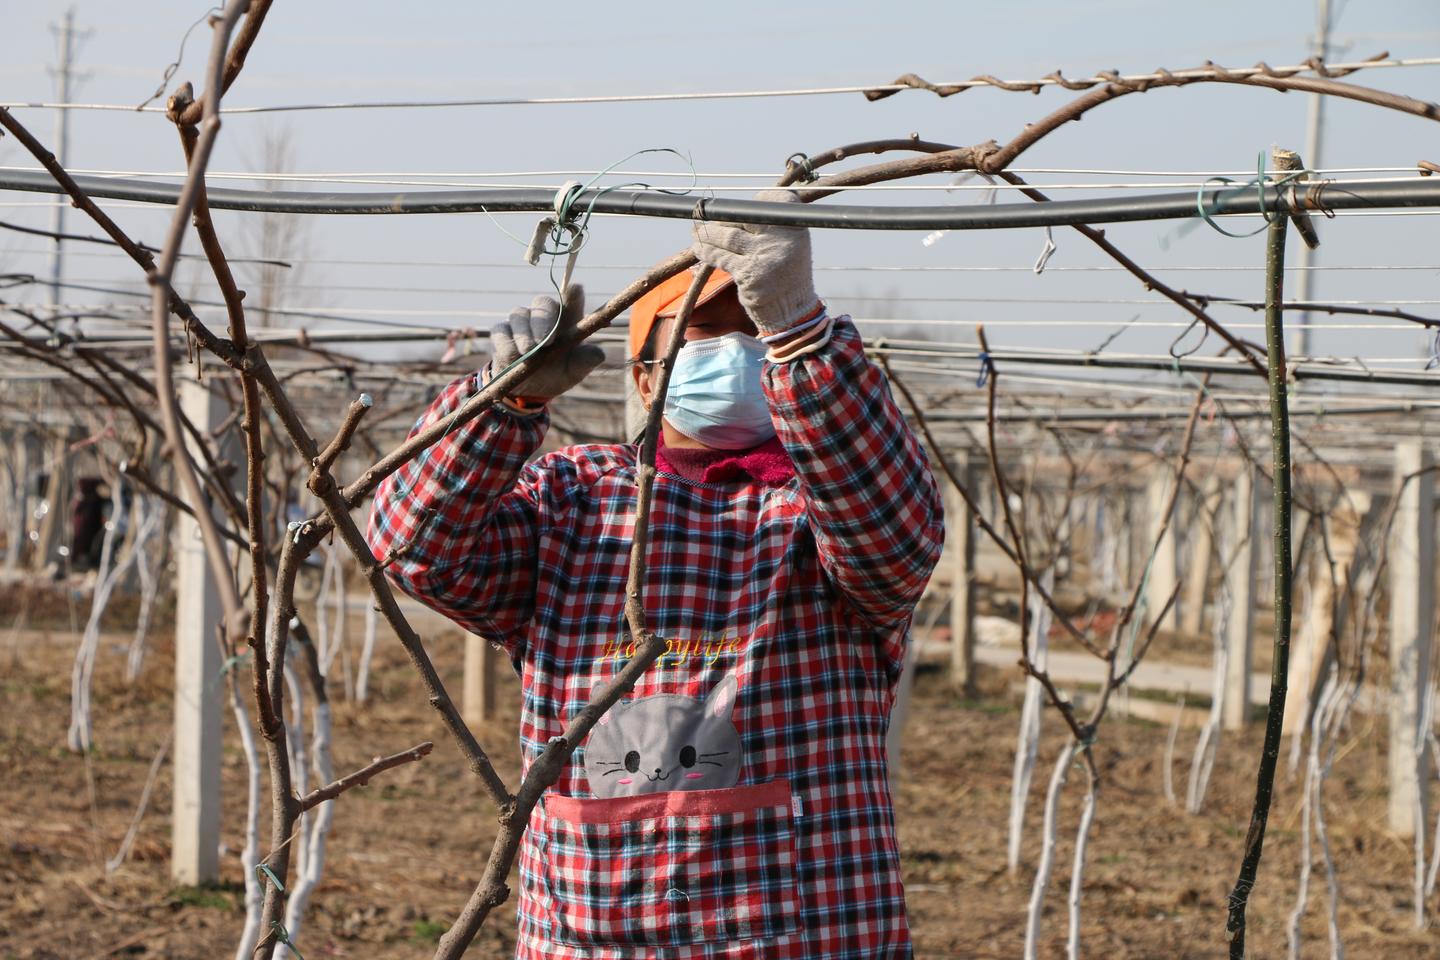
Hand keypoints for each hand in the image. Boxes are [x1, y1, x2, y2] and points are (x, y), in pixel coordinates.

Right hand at [487, 284, 603, 400]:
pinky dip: (506, 344)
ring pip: (519, 315)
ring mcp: (521, 321)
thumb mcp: (574, 371)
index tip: (575, 290)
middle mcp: (544, 315)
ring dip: (524, 334)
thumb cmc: (558, 372)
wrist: (530, 389)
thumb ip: (585, 361)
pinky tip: (512, 358)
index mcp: (567, 320)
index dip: (573, 294)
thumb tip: (599, 354)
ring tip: (528, 352)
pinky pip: (501, 331)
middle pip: (542, 302)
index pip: (572, 299)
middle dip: (543, 320)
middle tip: (544, 340)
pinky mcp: (502, 332)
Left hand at [690, 188, 819, 335]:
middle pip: (743, 216)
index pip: (771, 201)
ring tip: (697, 231)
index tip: (733, 206)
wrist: (791, 311)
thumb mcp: (789, 244)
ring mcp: (763, 256)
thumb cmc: (785, 273)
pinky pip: (720, 257)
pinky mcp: (747, 274)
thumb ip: (769, 226)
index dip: (750, 202)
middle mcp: (781, 239)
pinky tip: (699, 248)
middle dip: (721, 216)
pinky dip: (706, 251)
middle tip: (704, 214)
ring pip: (728, 236)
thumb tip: (733, 208)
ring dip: (708, 233)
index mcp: (794, 228)